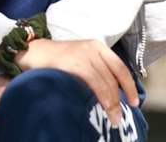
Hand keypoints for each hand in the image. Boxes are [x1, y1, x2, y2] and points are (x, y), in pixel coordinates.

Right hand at [15, 38, 137, 125]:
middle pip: (113, 76)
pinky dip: (99, 93)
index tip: (134, 102)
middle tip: (119, 117)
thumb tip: (114, 96)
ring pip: (104, 80)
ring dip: (111, 102)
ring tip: (112, 117)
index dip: (129, 86)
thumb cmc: (57, 61)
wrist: (31, 51)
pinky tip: (102, 104)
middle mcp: (91, 48)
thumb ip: (96, 72)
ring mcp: (81, 53)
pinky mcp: (70, 61)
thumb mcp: (81, 61)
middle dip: (119, 99)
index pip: (120, 68)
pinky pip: (90, 79)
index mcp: (97, 47)